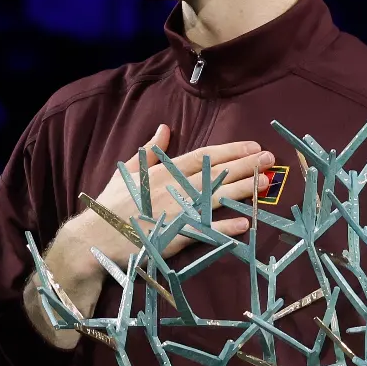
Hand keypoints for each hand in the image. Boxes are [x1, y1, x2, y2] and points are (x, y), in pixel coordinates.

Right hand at [57, 124, 273, 270]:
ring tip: (266, 184)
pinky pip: (206, 231)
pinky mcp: (175, 237)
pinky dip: (226, 227)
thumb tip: (166, 127)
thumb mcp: (129, 171)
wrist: (95, 238)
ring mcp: (176, 213)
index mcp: (164, 171)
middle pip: (216, 174)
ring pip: (216, 198)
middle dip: (246, 165)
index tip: (253, 145)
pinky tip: (246, 222)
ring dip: (243, 190)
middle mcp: (173, 189)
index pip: (203, 156)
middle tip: (271, 159)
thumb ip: (151, 151)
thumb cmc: (111, 205)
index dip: (230, 150)